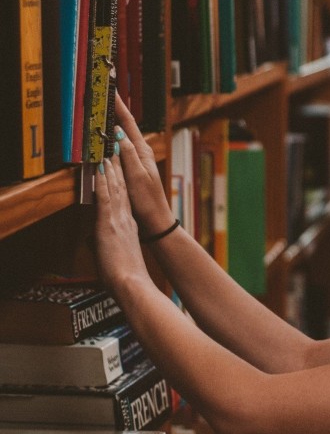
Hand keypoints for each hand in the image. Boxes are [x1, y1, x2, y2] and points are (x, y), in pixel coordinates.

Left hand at [94, 157, 150, 293]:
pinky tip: (101, 169)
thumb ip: (104, 245)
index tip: (118, 167)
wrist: (131, 283)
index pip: (124, 198)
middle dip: (118, 168)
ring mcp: (118, 219)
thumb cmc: (125, 277)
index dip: (121, 181)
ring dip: (111, 169)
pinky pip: (106, 197)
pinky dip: (103, 181)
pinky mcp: (108, 223)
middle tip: (116, 150)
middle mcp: (125, 219)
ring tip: (109, 152)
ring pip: (115, 188)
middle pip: (122, 188)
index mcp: (129, 226)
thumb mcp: (115, 256)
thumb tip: (93, 243)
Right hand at [113, 96, 173, 236]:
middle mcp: (141, 152)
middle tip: (104, 94)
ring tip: (102, 108)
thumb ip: (128, 155)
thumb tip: (118, 134)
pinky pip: (119, 148)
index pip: (128, 124)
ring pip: (122, 136)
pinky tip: (105, 137)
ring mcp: (137, 160)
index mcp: (143, 151)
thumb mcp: (136, 177)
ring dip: (113, 122)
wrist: (155, 220)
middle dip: (115, 109)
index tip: (111, 90)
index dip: (119, 106)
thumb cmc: (147, 201)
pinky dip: (112, 139)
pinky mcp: (132, 168)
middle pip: (125, 126)